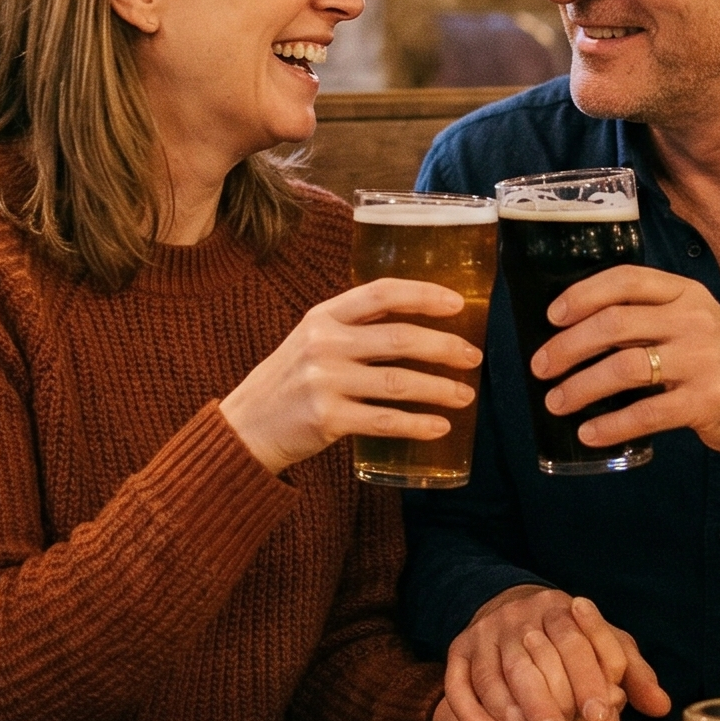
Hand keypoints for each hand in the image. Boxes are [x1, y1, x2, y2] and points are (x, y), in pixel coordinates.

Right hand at [220, 280, 481, 475]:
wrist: (245, 427)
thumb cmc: (290, 382)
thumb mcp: (313, 341)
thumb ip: (355, 329)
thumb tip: (421, 326)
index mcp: (323, 315)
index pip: (382, 293)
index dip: (423, 295)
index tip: (458, 304)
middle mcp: (323, 343)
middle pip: (399, 338)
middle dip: (444, 347)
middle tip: (473, 356)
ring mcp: (324, 381)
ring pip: (398, 382)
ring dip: (439, 388)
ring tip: (465, 394)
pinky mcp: (327, 418)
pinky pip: (384, 420)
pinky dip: (417, 424)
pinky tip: (440, 426)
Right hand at [435, 585, 670, 720]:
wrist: (510, 609)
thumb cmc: (568, 640)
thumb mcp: (604, 646)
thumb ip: (633, 674)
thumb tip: (661, 704)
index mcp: (562, 608)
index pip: (577, 641)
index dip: (589, 679)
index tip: (602, 715)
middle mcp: (521, 616)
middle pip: (534, 660)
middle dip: (548, 702)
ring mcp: (486, 633)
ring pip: (495, 674)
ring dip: (511, 712)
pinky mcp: (458, 650)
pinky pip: (460, 684)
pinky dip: (474, 715)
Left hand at [532, 267, 719, 473]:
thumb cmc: (718, 361)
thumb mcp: (691, 323)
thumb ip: (647, 318)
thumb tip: (575, 330)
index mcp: (685, 293)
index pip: (625, 280)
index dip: (582, 295)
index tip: (552, 316)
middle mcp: (693, 320)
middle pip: (615, 324)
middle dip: (568, 347)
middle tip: (541, 367)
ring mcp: (702, 360)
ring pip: (625, 368)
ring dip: (581, 387)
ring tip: (556, 402)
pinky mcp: (706, 401)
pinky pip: (646, 413)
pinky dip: (611, 425)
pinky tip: (589, 433)